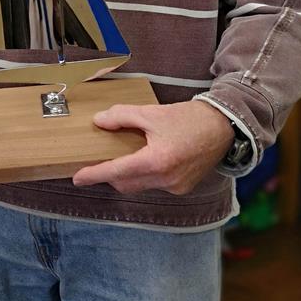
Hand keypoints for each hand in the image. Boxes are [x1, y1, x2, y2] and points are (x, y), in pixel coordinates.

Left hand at [71, 100, 234, 194]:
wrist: (223, 127)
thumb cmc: (188, 119)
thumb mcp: (151, 113)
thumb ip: (122, 117)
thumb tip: (100, 121)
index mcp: (157, 161)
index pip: (117, 171)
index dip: (95, 174)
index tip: (78, 177)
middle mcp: (166, 179)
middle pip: (126, 182)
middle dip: (110, 173)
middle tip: (99, 159)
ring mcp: (176, 186)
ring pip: (140, 185)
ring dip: (128, 174)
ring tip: (124, 154)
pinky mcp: (182, 187)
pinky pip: (154, 184)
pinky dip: (144, 174)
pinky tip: (145, 157)